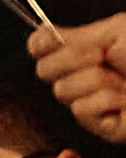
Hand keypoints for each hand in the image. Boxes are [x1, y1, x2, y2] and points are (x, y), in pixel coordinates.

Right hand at [26, 11, 125, 144]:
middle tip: (103, 56)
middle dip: (73, 58)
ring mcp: (91, 102)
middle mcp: (84, 76)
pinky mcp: (100, 126)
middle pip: (45, 70)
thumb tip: (42, 34)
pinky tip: (125, 100)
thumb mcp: (117, 31)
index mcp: (87, 50)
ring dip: (97, 81)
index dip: (41, 44)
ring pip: (64, 91)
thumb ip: (78, 36)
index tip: (49, 39)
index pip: (42, 48)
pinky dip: (107, 100)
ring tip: (123, 81)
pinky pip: (83, 109)